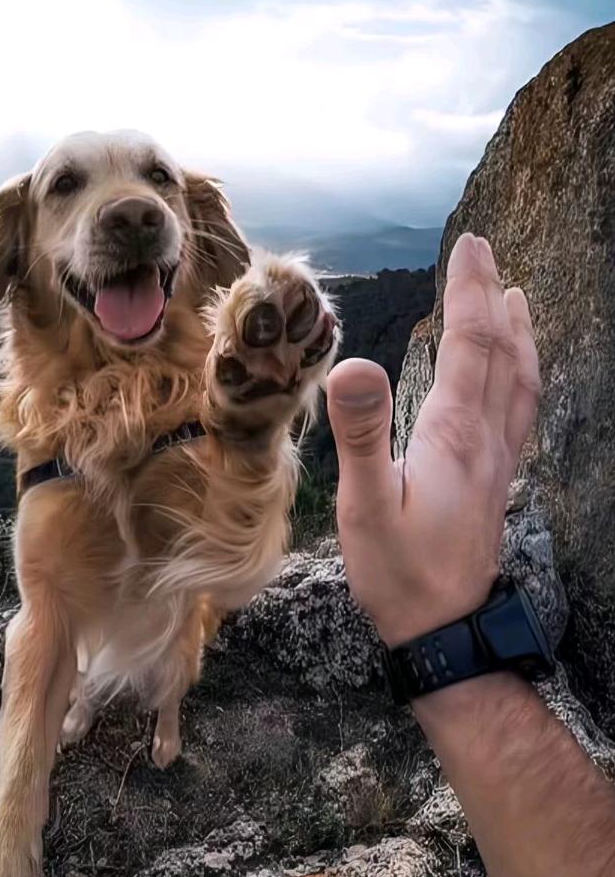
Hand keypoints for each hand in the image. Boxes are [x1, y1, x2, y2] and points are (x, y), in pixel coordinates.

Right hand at [327, 234, 540, 645]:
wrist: (444, 632)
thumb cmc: (398, 572)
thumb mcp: (366, 505)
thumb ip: (362, 433)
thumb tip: (354, 363)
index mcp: (454, 435)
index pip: (470, 345)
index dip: (469, 291)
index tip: (470, 245)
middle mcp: (485, 439)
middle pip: (500, 352)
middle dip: (492, 295)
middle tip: (485, 251)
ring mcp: (496, 461)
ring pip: (520, 380)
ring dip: (517, 332)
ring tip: (515, 296)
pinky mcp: (493, 480)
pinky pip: (521, 410)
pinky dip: (522, 373)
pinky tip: (513, 373)